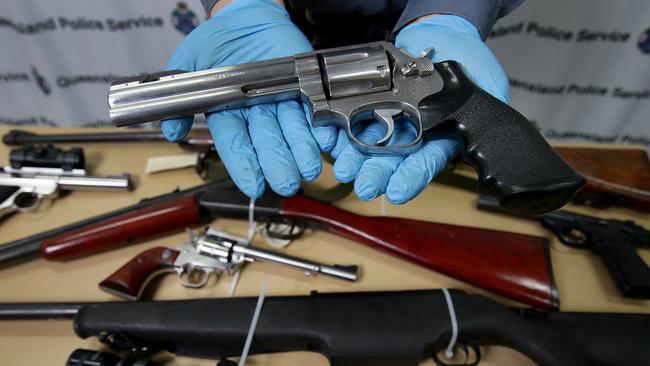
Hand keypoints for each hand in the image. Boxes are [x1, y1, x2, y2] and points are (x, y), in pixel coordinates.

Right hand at [161, 0, 336, 198]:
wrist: (248, 17)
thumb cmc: (219, 40)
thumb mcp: (191, 60)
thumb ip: (180, 93)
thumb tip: (170, 129)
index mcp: (228, 113)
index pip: (235, 143)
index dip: (244, 164)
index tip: (253, 185)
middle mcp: (257, 114)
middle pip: (267, 142)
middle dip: (277, 163)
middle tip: (286, 181)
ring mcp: (281, 103)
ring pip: (293, 131)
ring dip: (302, 150)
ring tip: (308, 167)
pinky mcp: (304, 90)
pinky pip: (314, 111)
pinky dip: (322, 127)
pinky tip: (327, 140)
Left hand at [331, 14, 509, 203]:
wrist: (438, 35)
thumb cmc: (467, 60)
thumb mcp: (489, 82)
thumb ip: (488, 106)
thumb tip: (486, 126)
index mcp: (442, 137)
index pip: (428, 162)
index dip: (413, 177)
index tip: (398, 191)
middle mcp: (414, 135)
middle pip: (395, 160)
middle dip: (379, 173)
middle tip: (365, 185)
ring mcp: (391, 120)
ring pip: (370, 144)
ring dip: (356, 158)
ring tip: (346, 168)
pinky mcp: (371, 105)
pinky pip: (352, 120)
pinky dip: (340, 131)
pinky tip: (332, 139)